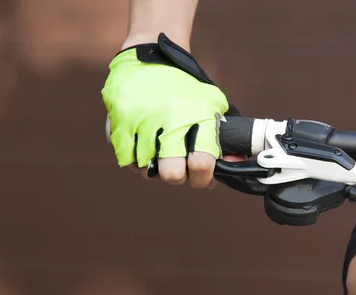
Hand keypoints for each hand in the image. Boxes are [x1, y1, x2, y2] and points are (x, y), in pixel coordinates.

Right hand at [102, 33, 241, 188]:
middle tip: (177, 167)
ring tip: (157, 153)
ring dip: (153, 167)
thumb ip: (223, 137)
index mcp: (199, 115)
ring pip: (146, 170)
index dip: (202, 176)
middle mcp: (171, 119)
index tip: (198, 169)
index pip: (202, 163)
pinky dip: (133, 158)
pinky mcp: (120, 120)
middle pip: (172, 174)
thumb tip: (235, 164)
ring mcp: (143, 121)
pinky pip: (125, 158)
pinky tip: (141, 148)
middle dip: (177, 176)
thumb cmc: (185, 88)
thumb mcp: (211, 104)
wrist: (152, 57)